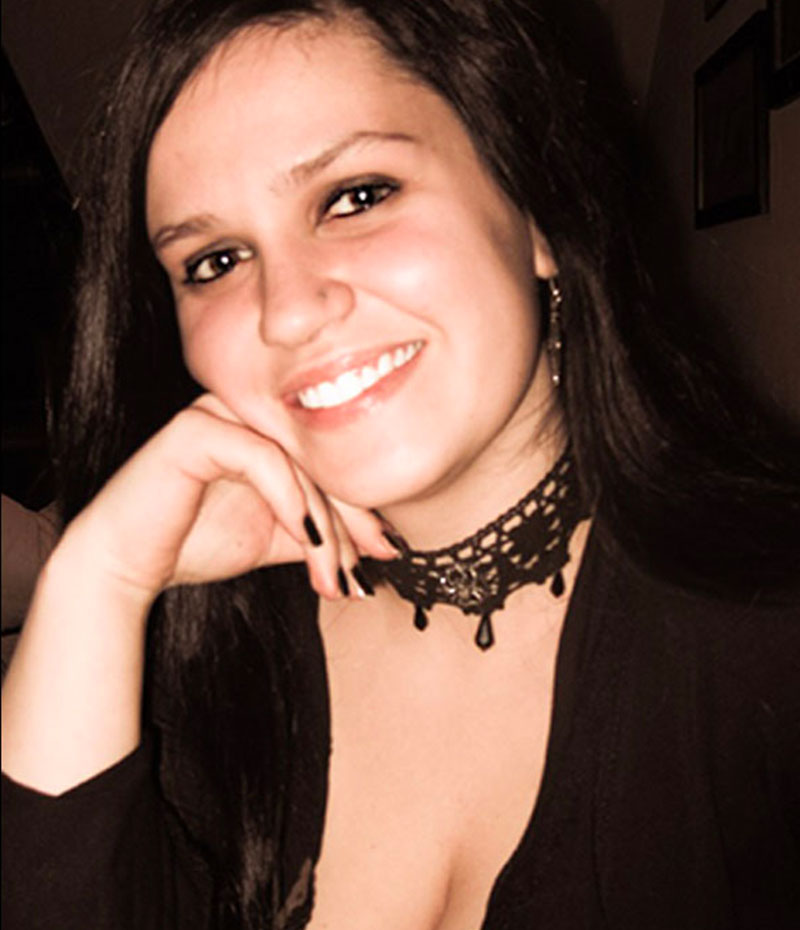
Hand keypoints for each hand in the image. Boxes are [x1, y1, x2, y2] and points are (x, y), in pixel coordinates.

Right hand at [62, 394, 394, 605]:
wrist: (126, 566)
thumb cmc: (194, 544)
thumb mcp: (276, 536)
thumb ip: (322, 530)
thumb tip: (385, 544)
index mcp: (262, 430)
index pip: (326, 463)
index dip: (360, 508)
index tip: (386, 553)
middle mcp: (244, 412)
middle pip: (319, 461)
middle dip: (349, 523)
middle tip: (365, 571)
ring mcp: (218, 413)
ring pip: (297, 464)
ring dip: (322, 526)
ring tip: (331, 576)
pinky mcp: (197, 428)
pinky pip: (262, 459)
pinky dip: (290, 502)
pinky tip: (305, 541)